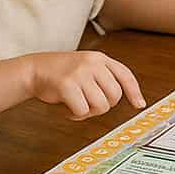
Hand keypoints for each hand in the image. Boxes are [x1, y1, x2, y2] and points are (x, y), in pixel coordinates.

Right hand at [24, 52, 145, 119]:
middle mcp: (92, 63)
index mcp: (99, 58)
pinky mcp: (67, 85)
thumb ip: (103, 77)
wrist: (34, 69)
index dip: (134, 92)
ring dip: (89, 112)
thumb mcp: (86, 67)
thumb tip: (123, 98)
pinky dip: (76, 115)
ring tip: (77, 105)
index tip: (139, 104)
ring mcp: (80, 73)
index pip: (125, 75)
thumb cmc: (61, 73)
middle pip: (115, 96)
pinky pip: (83, 110)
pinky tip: (67, 108)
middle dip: (104, 105)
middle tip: (89, 104)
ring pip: (101, 106)